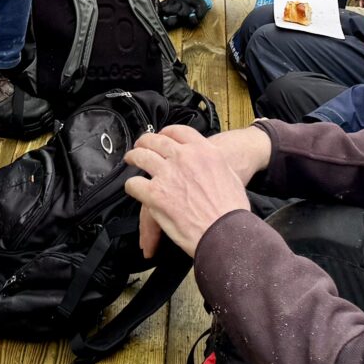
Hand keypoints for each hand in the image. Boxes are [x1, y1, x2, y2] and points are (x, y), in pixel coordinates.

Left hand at [122, 125, 252, 259]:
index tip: (162, 137)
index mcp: (204, 151)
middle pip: (156, 141)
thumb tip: (211, 167)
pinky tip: (133, 188)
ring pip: (141, 157)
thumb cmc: (232, 210)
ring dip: (134, 157)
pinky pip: (135, 183)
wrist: (226, 231)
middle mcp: (184, 158)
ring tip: (130, 160)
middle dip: (146, 142)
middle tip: (141, 146)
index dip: (166, 133)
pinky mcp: (156, 194)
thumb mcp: (230, 176)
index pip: (179, 132)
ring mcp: (168, 174)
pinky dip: (131, 186)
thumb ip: (215, 166)